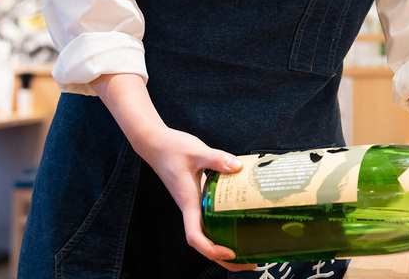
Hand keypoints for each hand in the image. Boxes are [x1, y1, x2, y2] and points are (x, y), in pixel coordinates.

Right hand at [134, 126, 257, 271]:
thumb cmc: (172, 148)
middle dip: (225, 260)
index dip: (211, 249)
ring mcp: (194, 206)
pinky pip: (210, 220)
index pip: (194, 236)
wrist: (156, 144)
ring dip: (226, 247)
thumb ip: (217, 158)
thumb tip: (238, 166)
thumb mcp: (196, 150)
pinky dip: (224, 229)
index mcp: (188, 202)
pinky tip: (240, 225)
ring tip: (251, 252)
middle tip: (251, 264)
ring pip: (208, 234)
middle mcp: (191, 209)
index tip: (231, 252)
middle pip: (204, 244)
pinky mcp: (197, 199)